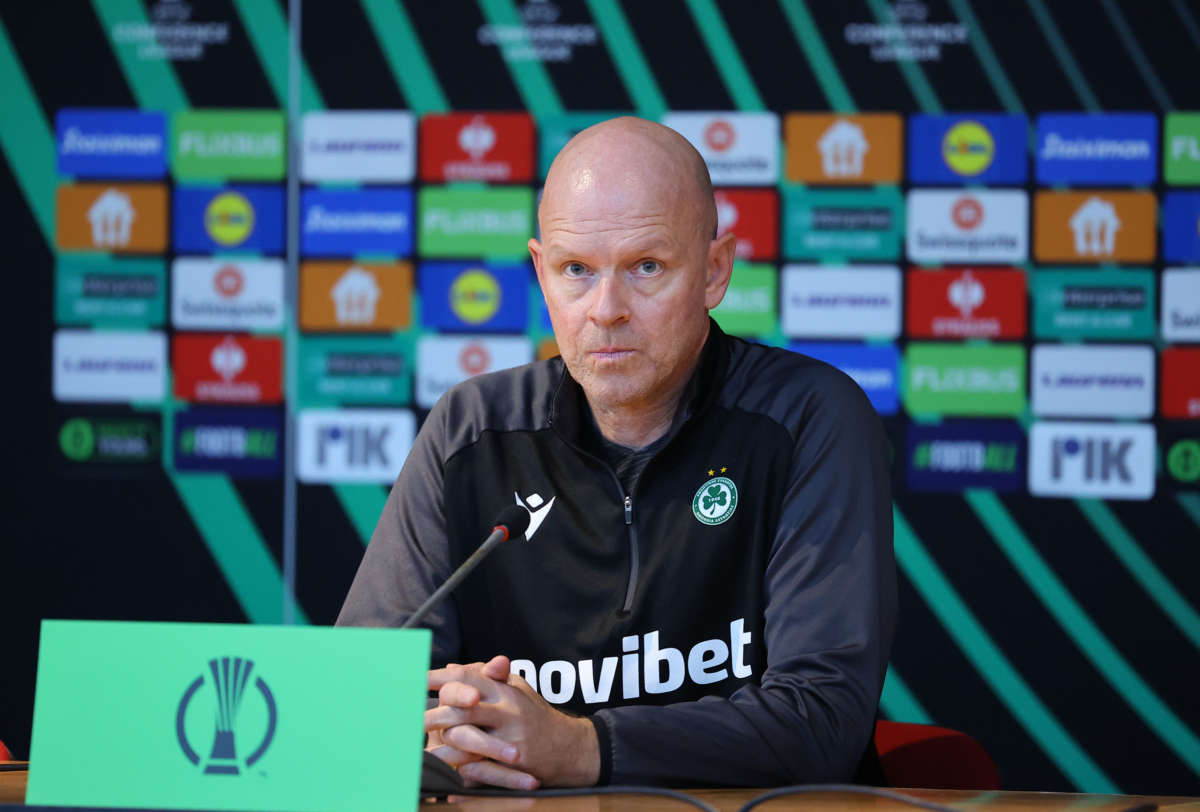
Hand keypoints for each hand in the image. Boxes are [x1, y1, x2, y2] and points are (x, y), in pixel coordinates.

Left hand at [425, 655, 600, 789]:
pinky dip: (459, 769)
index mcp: (504, 690)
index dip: (437, 678)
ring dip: (440, 741)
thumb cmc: (536, 717)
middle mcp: (506, 710)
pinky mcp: (513, 762)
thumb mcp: (516, 689)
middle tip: (410, 718)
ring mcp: (509, 736)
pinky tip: (442, 770)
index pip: (465, 677)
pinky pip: (479, 767)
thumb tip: (451, 667)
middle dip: (432, 712)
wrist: (570, 748)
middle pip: (461, 705)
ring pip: (466, 736)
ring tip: (420, 746)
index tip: (413, 681)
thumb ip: (486, 678)